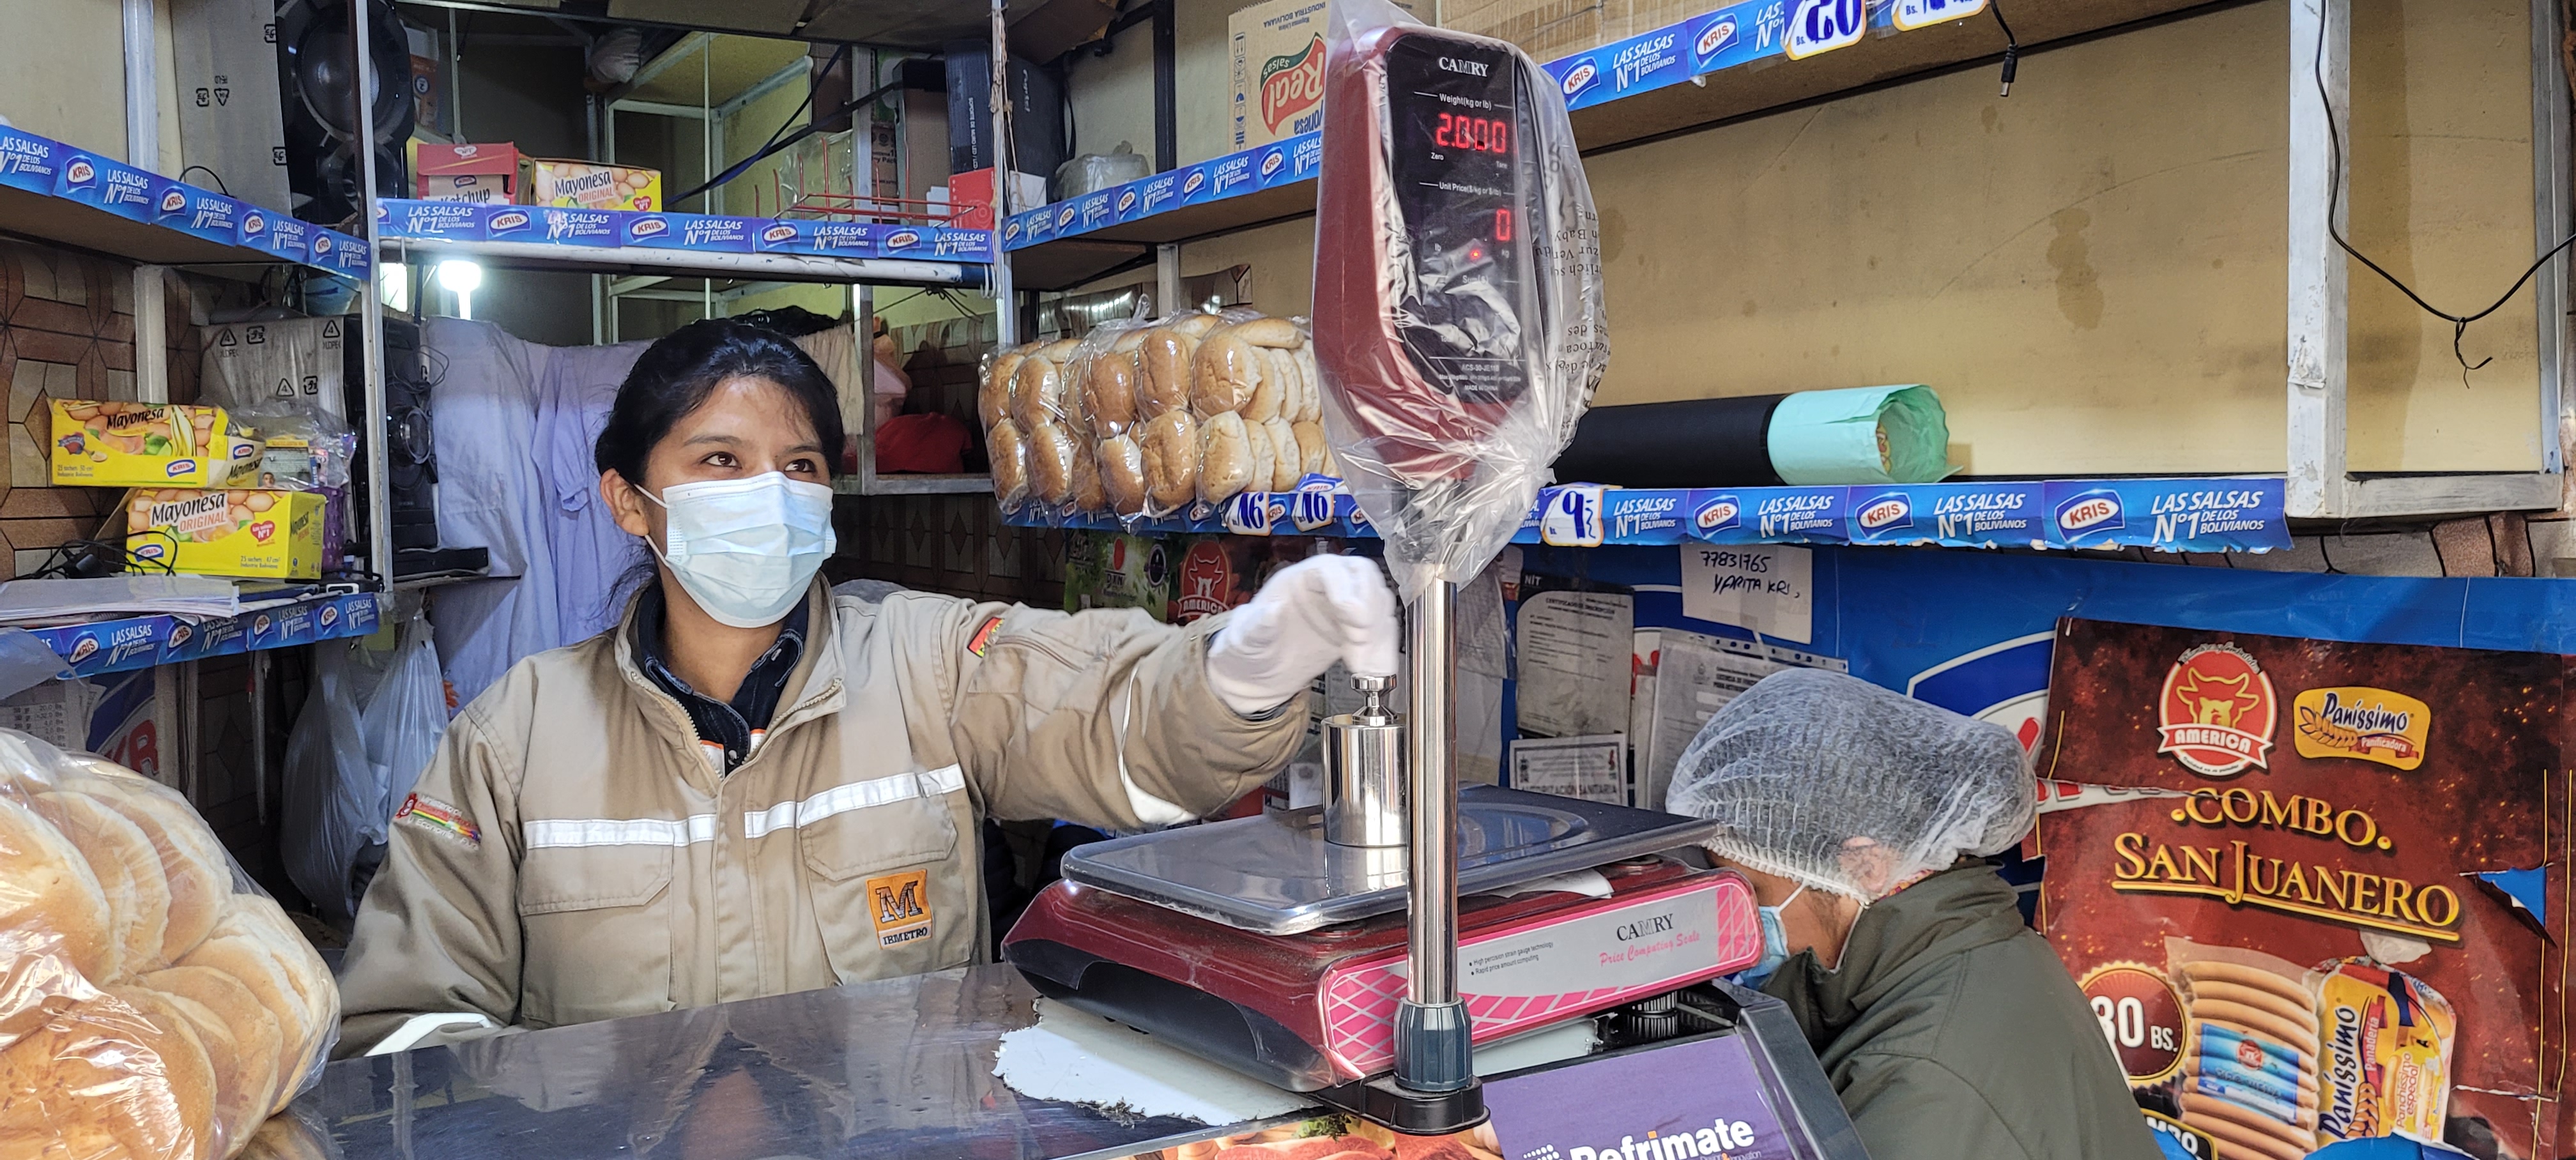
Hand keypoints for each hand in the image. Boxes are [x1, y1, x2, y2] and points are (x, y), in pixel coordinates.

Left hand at [1206, 555, 1398, 715]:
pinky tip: (1374, 668)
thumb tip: (1272, 611)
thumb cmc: (1248, 651)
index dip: (1345, 587)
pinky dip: (1384, 648)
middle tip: (1363, 637)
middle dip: (1369, 605)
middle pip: (1362, 577)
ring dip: (1378, 631)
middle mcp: (1326, 586)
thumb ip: (1256, 627)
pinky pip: (1380, 630)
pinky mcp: (1356, 629)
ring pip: (1377, 602)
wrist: (1258, 677)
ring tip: (1364, 663)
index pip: (1330, 569)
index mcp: (1298, 579)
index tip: (1352, 614)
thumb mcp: (1243, 641)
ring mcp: (1344, 607)